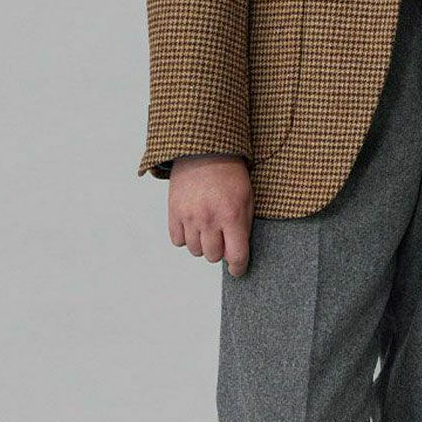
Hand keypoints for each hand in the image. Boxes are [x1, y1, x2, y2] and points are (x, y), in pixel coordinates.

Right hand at [168, 156, 253, 275]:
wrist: (204, 151)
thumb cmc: (230, 175)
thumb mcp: (247, 199)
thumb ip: (243, 228)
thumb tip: (235, 255)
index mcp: (232, 216)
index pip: (236, 256)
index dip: (238, 268)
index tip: (237, 270)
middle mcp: (209, 219)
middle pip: (213, 256)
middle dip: (220, 250)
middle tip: (222, 238)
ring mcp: (189, 216)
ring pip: (195, 251)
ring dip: (203, 244)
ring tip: (207, 229)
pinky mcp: (174, 212)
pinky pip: (177, 241)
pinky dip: (185, 238)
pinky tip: (193, 226)